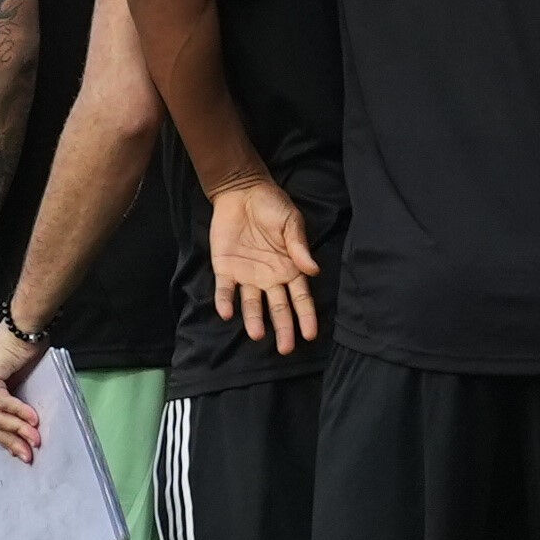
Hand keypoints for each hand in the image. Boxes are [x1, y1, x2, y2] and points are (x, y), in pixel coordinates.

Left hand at [0, 322, 45, 459]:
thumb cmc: (26, 349)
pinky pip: (1, 403)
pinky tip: (32, 419)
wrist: (25, 326)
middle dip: (11, 442)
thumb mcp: (19, 384)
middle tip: (29, 454)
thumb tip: (24, 434)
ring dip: (17, 430)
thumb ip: (15, 407)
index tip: (21, 453)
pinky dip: (18, 413)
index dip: (4, 441)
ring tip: (35, 439)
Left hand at [208, 178, 317, 353]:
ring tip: (257, 335)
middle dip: (283, 328)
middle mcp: (269, 278)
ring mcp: (246, 275)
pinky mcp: (225, 269)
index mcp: (289, 268)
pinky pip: (224, 289)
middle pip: (278, 308)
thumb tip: (314, 270)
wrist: (241, 191)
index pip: (300, 298)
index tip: (309, 334)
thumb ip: (299, 247)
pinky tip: (227, 313)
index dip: (305, 316)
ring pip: (251, 304)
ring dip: (254, 320)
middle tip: (286, 348)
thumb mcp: (291, 222)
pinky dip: (225, 301)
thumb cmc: (271, 205)